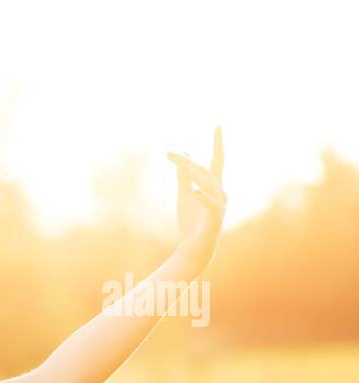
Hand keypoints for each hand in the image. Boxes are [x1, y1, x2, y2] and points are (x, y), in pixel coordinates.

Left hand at [167, 127, 225, 276]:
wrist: (193, 248)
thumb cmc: (192, 221)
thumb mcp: (184, 195)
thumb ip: (184, 177)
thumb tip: (183, 157)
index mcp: (213, 185)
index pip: (217, 160)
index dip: (217, 143)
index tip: (218, 125)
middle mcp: (220, 193)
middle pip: (208, 171)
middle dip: (192, 161)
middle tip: (172, 154)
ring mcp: (219, 206)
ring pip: (212, 186)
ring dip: (198, 176)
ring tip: (184, 167)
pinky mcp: (215, 220)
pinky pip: (212, 206)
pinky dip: (204, 197)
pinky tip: (195, 190)